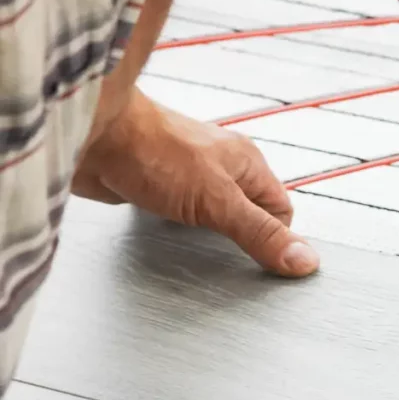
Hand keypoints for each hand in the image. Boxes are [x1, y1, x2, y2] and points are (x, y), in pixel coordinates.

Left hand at [73, 88, 319, 277]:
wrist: (92, 135)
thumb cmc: (156, 153)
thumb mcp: (220, 202)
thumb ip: (260, 233)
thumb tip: (305, 260)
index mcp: (248, 164)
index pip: (280, 212)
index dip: (275, 239)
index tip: (263, 264)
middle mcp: (223, 167)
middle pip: (250, 214)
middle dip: (242, 239)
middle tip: (228, 261)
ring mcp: (191, 175)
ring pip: (216, 215)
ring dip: (208, 236)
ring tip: (197, 250)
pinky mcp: (160, 184)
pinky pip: (183, 215)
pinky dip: (179, 230)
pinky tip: (168, 236)